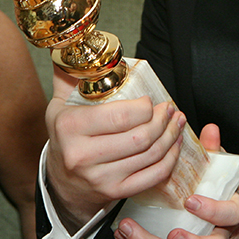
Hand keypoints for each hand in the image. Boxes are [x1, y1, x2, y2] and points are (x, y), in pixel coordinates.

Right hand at [45, 68, 185, 229]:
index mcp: (69, 127)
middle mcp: (82, 156)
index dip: (145, 107)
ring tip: (177, 122)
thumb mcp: (60, 104)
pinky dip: (170, 159)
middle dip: (164, 120)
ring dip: (172, 136)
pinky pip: (153, 176)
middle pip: (140, 136)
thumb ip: (71, 75)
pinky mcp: (116, 193)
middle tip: (171, 109)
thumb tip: (79, 45)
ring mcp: (100, 178)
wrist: (60, 183)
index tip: (152, 100)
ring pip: (150, 155)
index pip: (120, 116)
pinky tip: (175, 144)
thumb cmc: (66, 136)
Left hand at [112, 124, 238, 238]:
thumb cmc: (233, 203)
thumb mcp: (232, 178)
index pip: (229, 216)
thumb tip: (209, 129)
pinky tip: (122, 235)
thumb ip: (217, 155)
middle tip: (171, 234)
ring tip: (129, 230)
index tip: (192, 201)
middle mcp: (218, 238)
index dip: (211, 210)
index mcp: (232, 216)